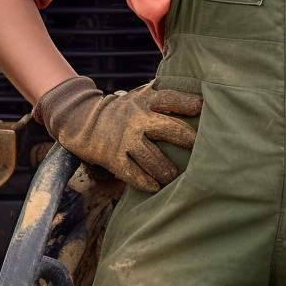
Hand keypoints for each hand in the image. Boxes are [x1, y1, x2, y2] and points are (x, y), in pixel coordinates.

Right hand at [33, 77, 202, 192]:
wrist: (83, 120)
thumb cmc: (123, 111)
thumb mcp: (139, 97)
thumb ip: (162, 99)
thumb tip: (198, 101)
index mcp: (145, 100)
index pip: (170, 99)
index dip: (187, 102)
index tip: (203, 107)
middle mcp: (136, 118)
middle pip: (167, 128)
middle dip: (185, 138)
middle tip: (199, 146)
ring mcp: (124, 139)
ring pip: (152, 157)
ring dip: (166, 169)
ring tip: (175, 176)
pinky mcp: (113, 157)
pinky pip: (132, 174)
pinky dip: (146, 182)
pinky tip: (156, 188)